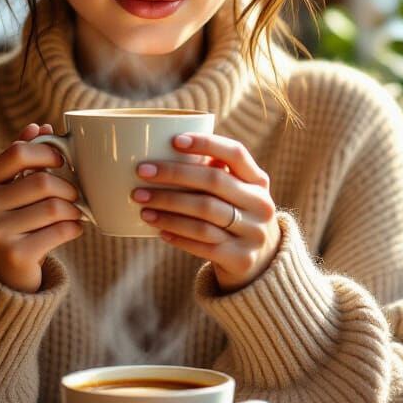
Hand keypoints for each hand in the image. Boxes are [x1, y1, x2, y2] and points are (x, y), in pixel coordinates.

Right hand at [0, 123, 83, 292]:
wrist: (2, 274)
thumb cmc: (13, 220)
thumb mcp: (10, 187)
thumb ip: (22, 157)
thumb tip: (40, 126)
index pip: (18, 153)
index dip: (47, 153)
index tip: (61, 162)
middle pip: (42, 182)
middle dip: (67, 187)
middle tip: (74, 195)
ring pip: (54, 208)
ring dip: (73, 210)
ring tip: (74, 213)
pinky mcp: (14, 256)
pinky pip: (59, 231)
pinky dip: (74, 228)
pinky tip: (73, 229)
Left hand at [131, 132, 280, 292]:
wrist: (261, 261)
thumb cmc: (235, 215)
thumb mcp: (237, 193)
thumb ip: (214, 174)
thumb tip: (165, 153)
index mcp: (259, 180)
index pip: (235, 153)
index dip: (206, 143)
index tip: (174, 141)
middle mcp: (260, 204)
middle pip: (213, 182)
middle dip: (173, 174)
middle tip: (141, 172)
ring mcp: (252, 233)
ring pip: (204, 214)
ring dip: (168, 208)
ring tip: (142, 206)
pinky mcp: (241, 258)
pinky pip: (203, 244)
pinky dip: (178, 236)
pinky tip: (158, 230)